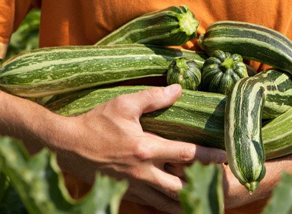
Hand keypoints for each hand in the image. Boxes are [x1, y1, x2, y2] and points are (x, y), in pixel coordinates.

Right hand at [55, 84, 226, 212]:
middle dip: (202, 185)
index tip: (225, 157)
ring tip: (204, 196)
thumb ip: (154, 98)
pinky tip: (177, 202)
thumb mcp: (124, 105)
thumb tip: (179, 89)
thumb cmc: (96, 123)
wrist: (66, 146)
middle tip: (218, 181)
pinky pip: (152, 204)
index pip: (186, 154)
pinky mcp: (126, 193)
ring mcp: (134, 186)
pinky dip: (167, 205)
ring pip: (168, 201)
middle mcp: (143, 172)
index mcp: (146, 148)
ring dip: (188, 200)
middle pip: (183, 186)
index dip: (209, 156)